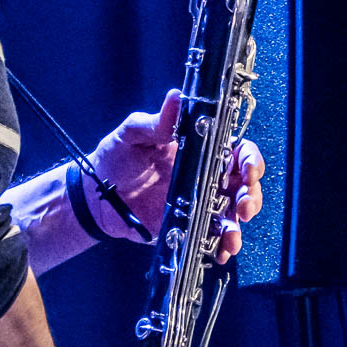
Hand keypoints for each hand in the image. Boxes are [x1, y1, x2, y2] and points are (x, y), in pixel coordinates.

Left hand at [87, 90, 264, 261]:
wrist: (96, 197)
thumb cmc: (116, 157)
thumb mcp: (133, 134)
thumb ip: (156, 121)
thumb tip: (176, 95)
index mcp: (200, 149)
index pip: (237, 150)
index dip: (250, 160)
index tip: (247, 170)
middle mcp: (205, 176)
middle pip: (243, 185)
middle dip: (250, 195)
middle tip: (242, 206)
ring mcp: (199, 204)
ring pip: (232, 214)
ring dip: (238, 225)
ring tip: (231, 236)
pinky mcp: (189, 228)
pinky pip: (212, 236)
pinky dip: (222, 245)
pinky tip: (221, 251)